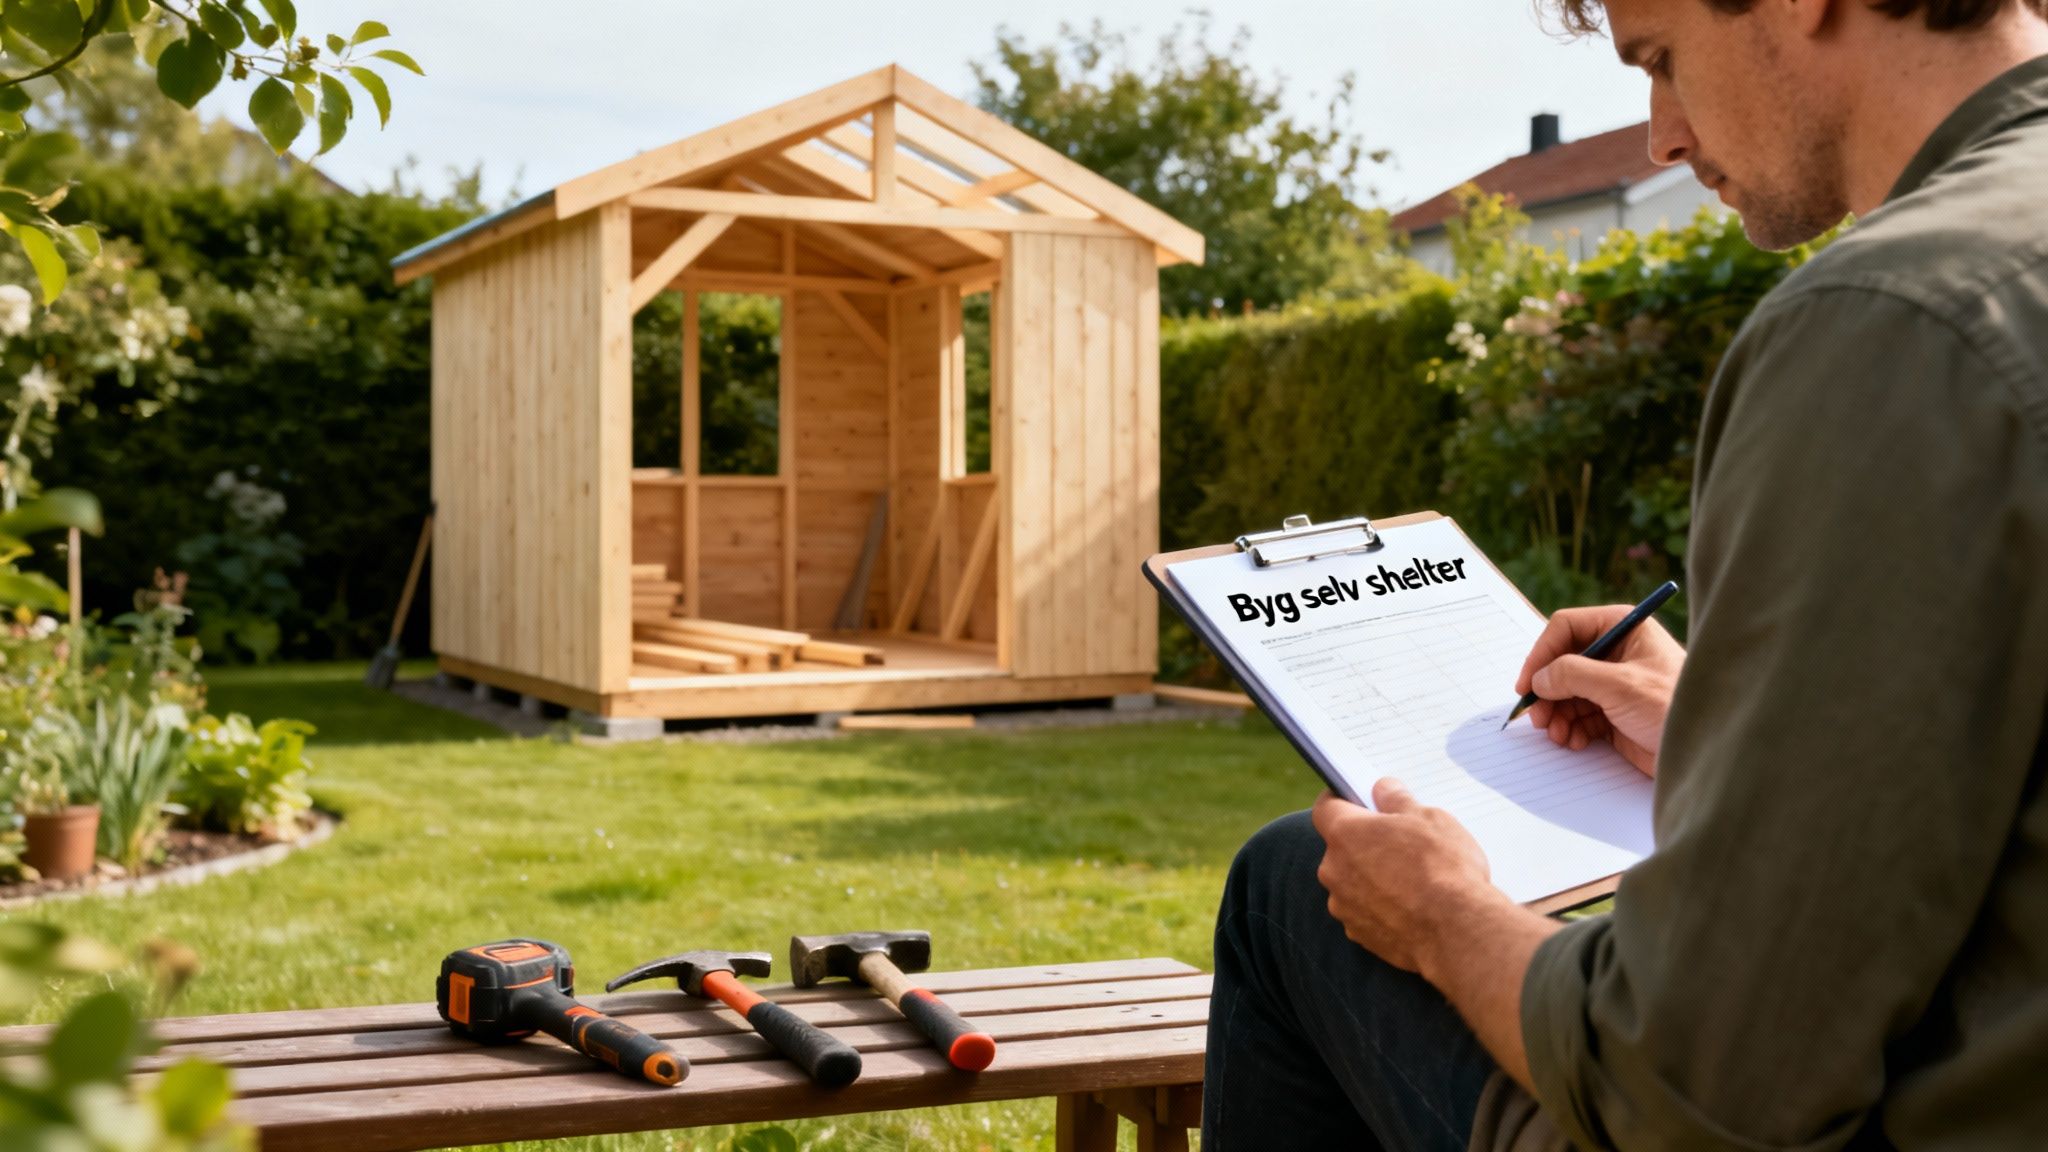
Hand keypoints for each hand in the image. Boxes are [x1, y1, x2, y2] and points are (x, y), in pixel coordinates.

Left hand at [1311, 782, 1504, 976]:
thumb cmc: (1444, 869)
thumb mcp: (1430, 818)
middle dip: (1364, 843)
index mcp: (1345, 834)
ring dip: (1371, 876)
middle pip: (1340, 847)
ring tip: (1412, 879)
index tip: (1360, 800)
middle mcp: (1334, 870)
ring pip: (1352, 881)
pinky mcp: (1358, 934)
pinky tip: (1411, 906)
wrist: (1457, 932)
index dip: (1342, 801)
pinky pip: (1364, 911)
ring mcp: (1343, 906)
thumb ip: (1398, 800)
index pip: (1326, 808)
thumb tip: (1383, 789)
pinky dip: (1380, 906)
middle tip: (1399, 842)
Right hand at [1513, 605, 1684, 776]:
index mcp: (1623, 628)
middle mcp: (1617, 651)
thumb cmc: (1673, 705)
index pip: (1566, 628)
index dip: (1541, 654)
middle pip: (1562, 663)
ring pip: (1567, 692)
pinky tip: (1573, 741)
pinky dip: (1570, 728)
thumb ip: (1572, 674)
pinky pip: (1580, 716)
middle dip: (1548, 691)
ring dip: (1556, 713)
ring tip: (1557, 734)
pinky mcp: (1616, 713)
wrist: (1706, 749)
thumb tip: (1538, 679)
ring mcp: (1615, 683)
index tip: (1527, 684)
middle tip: (1538, 717)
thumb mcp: (1619, 684)